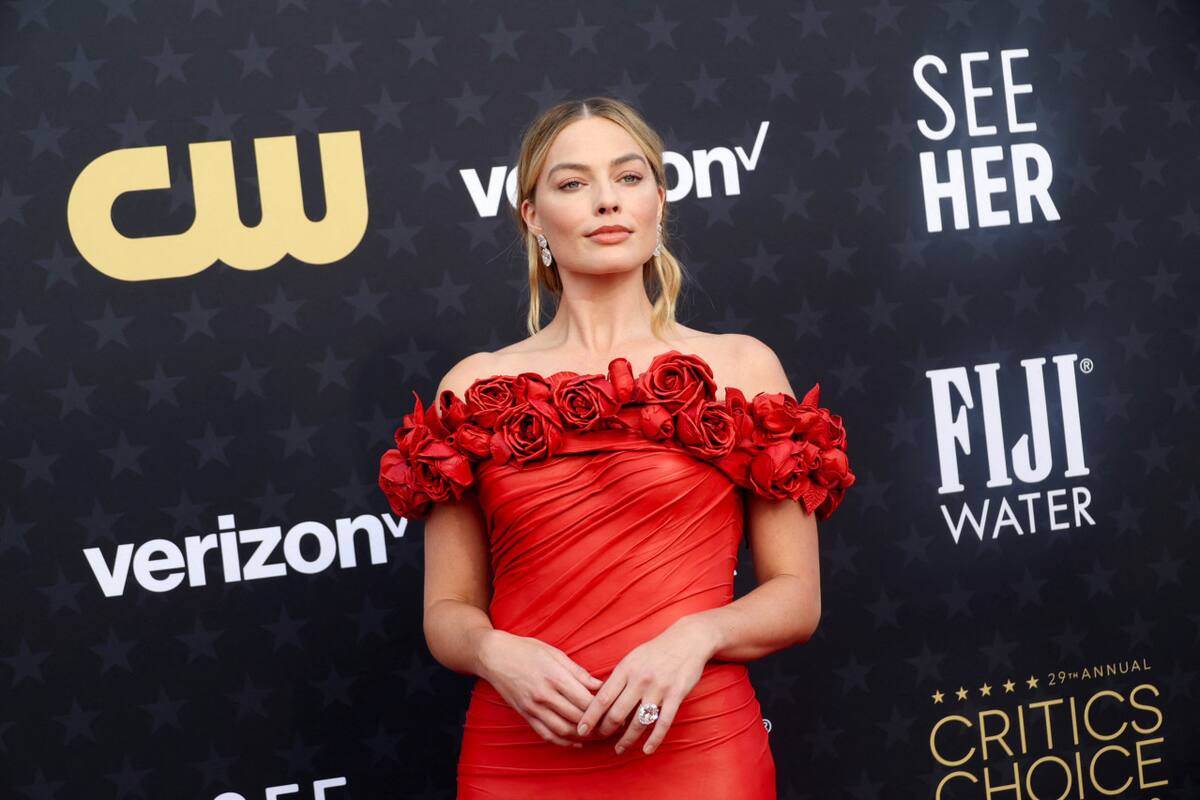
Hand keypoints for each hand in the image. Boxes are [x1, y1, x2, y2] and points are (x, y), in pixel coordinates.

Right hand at [478, 629, 604, 746]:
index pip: (585, 700)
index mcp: (555, 677)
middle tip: (612, 727)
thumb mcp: (555, 653)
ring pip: (563, 730)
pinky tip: (576, 741)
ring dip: (583, 736)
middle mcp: (544, 695)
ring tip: (598, 736)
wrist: (494, 656)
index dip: (603, 709)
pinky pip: (546, 734)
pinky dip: (563, 741)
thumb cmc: (526, 650)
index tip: (615, 710)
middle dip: (597, 725)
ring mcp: (533, 707)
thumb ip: (578, 672)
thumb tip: (600, 684)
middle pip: (577, 718)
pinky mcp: (525, 715)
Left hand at [575, 616, 717, 755]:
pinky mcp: (676, 695)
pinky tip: (646, 750)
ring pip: (638, 722)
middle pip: (617, 713)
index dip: (590, 716)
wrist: (688, 640)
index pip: (602, 697)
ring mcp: (659, 688)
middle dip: (605, 730)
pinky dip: (654, 740)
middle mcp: (640, 679)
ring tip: (619, 749)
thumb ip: (618, 678)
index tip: (581, 729)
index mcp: (626, 668)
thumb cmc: (656, 651)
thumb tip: (600, 699)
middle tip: (599, 738)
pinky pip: (663, 723)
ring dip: (626, 740)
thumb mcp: (632, 658)